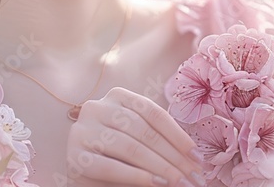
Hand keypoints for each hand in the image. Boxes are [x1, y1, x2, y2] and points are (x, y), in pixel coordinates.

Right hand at [65, 87, 204, 186]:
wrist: (88, 178)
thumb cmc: (120, 158)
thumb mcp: (142, 143)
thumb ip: (162, 144)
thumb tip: (195, 159)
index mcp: (117, 96)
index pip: (154, 113)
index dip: (179, 136)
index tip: (199, 159)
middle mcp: (96, 107)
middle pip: (143, 131)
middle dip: (173, 157)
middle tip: (194, 178)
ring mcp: (82, 130)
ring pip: (130, 147)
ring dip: (160, 168)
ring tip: (179, 183)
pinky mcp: (75, 156)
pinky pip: (111, 166)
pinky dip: (136, 176)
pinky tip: (156, 183)